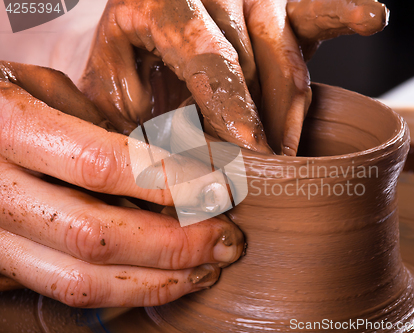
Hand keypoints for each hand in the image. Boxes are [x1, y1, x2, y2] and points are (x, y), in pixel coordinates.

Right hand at [0, 61, 244, 307]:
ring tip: (207, 268)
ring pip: (79, 281)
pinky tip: (165, 278)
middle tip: (228, 240)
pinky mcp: (2, 265)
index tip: (221, 190)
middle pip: (95, 236)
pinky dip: (125, 292)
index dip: (169, 183)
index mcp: (6, 128)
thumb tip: (180, 161)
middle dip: (175, 244)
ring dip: (157, 281)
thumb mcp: (47, 89)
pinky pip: (66, 290)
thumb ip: (102, 125)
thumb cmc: (5, 101)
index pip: (99, 165)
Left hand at [78, 0, 386, 155]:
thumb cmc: (127, 57)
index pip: (211, 62)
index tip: (255, 158)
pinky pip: (317, 11)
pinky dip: (346, 14)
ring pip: (288, 57)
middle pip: (254, 65)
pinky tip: (373, 17)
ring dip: (291, 113)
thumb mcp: (109, 81)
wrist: (143, 17)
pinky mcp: (281, 5)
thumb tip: (170, 155)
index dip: (236, 113)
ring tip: (290, 156)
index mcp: (163, 3)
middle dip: (265, 126)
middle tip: (269, 175)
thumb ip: (129, 111)